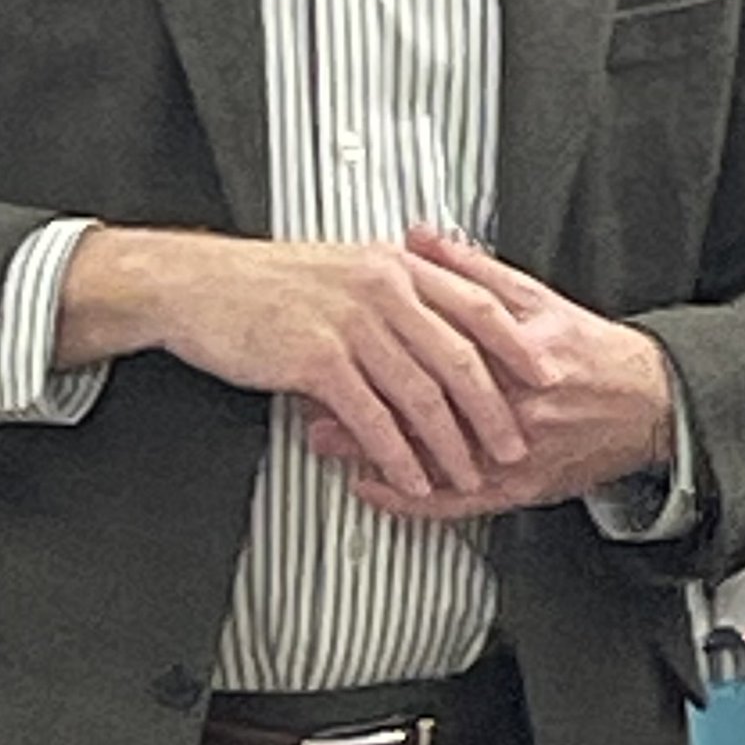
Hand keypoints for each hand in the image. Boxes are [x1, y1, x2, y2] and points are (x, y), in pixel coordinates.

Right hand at [59, 226, 552, 504]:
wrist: (199, 285)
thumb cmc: (265, 283)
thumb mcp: (342, 271)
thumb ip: (392, 294)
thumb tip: (432, 326)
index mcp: (394, 265)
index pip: (477, 303)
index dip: (517, 343)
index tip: (545, 375)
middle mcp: (381, 288)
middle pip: (460, 355)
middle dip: (494, 408)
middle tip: (517, 443)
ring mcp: (350, 323)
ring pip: (421, 392)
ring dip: (451, 442)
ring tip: (468, 474)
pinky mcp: (316, 359)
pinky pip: (372, 417)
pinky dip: (398, 454)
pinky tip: (411, 478)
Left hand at [304, 227, 674, 518]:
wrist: (648, 406)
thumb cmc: (593, 352)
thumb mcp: (536, 299)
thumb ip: (472, 270)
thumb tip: (418, 238)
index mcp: (521, 355)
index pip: (437, 352)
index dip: (382, 350)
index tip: (341, 344)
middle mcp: (518, 408)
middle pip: (427, 409)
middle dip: (366, 403)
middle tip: (315, 396)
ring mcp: (518, 454)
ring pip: (433, 458)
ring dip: (376, 451)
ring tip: (328, 439)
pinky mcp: (522, 489)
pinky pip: (456, 502)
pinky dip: (410, 499)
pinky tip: (373, 488)